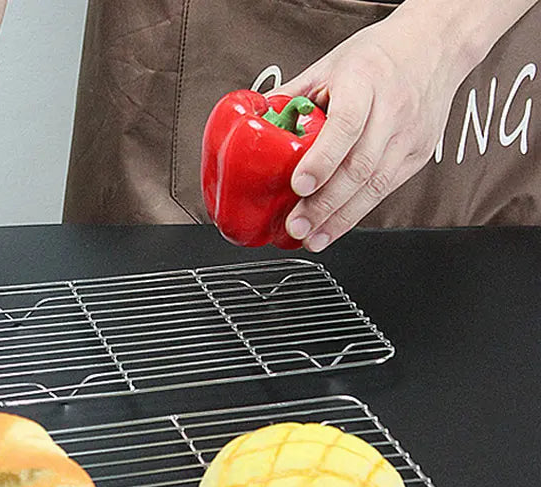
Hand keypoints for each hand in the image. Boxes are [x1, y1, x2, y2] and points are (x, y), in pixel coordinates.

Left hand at [276, 11, 473, 251]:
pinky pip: (384, 191)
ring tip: (312, 238)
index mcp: (364, 81)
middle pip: (359, 166)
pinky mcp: (417, 155)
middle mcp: (392, 109)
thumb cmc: (376, 57)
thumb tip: (254, 124)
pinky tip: (334, 228)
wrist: (434, 46)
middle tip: (296, 226)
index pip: (345, 124)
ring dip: (340, 219)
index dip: (322, 159)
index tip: (299, 185)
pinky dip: (356, 214)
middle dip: (325, 204)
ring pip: (374, 186)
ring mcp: (408, 135)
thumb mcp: (330, 64)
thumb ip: (292, 95)